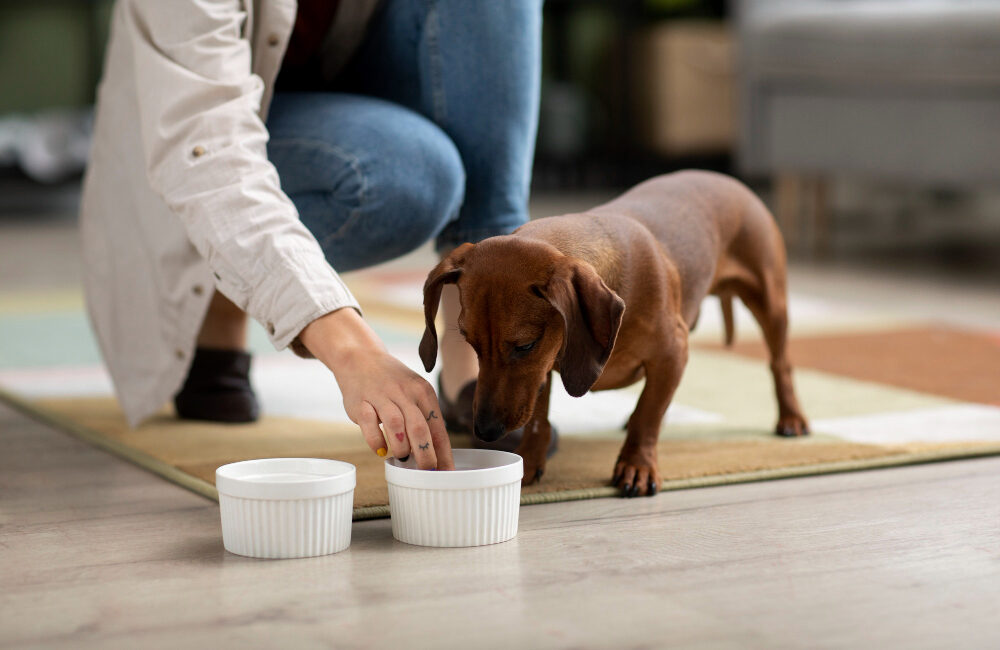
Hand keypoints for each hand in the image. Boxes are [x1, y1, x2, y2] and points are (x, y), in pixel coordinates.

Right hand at [298, 308, 454, 469]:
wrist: (360, 358)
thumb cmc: (393, 383)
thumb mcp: (414, 394)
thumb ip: (424, 420)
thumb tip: (436, 456)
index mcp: (423, 392)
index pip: (438, 427)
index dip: (443, 453)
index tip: (447, 473)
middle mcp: (404, 393)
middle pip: (420, 429)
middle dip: (425, 455)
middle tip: (426, 471)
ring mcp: (382, 396)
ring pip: (396, 426)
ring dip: (401, 447)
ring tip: (403, 457)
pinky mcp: (361, 402)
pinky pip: (370, 425)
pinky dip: (376, 442)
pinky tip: (381, 450)